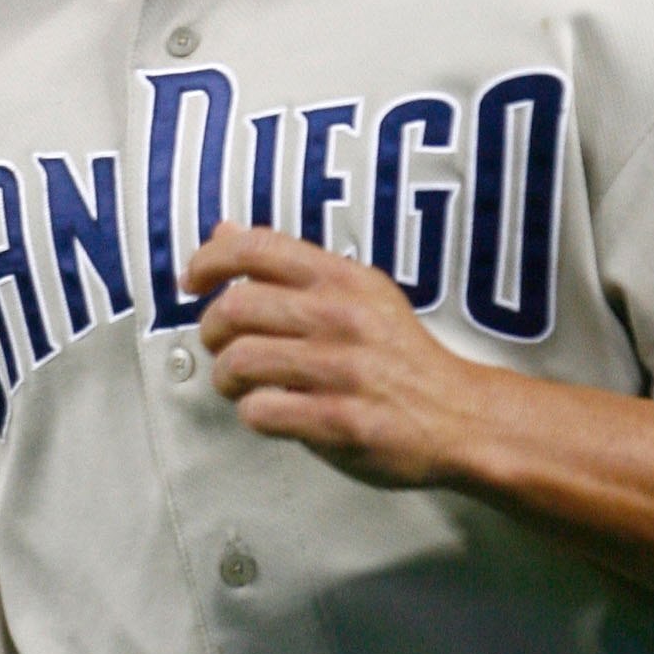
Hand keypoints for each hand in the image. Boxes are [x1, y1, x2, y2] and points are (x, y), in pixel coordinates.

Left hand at [184, 224, 493, 487]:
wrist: (460, 416)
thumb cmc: (401, 358)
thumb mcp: (359, 293)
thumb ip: (292, 267)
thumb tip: (225, 233)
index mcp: (344, 279)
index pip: (257, 248)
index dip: (209, 261)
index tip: (192, 280)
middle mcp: (341, 318)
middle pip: (235, 309)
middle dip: (210, 331)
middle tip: (219, 346)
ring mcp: (341, 371)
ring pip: (239, 362)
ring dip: (226, 378)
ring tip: (240, 384)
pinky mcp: (339, 421)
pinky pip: (261, 411)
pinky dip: (253, 414)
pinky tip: (271, 411)